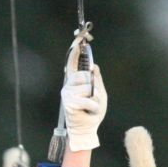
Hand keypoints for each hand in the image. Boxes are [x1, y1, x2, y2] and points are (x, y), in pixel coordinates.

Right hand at [60, 36, 105, 151]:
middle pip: (86, 76)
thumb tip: (94, 66)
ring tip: (91, 107)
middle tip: (91, 98)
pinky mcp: (69, 104)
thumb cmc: (93, 112)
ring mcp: (67, 94)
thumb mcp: (100, 92)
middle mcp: (68, 85)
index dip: (76, 49)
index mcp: (75, 81)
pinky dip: (94, 108)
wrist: (86, 129)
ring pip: (88, 88)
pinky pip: (89, 101)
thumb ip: (96, 79)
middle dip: (93, 87)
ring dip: (95, 99)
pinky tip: (90, 112)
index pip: (73, 62)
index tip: (79, 36)